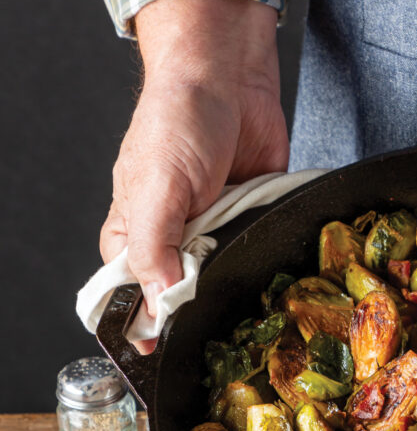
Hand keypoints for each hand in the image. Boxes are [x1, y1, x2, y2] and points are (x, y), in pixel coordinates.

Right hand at [100, 0, 286, 348]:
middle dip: (200, 308)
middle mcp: (171, 240)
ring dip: (234, 287)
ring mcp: (212, 235)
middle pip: (183, 296)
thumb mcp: (157, 189)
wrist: (230, 79)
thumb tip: (158, 304)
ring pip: (223, 281)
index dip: (152, 325)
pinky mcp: (247, 224)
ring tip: (247, 301)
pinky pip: (254, 256)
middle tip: (217, 324)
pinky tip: (270, 273)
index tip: (169, 350)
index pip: (135, 297)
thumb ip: (154, 249)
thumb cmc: (178, 121)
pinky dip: (261, 262)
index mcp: (132, 236)